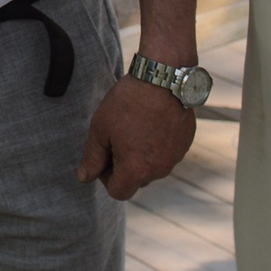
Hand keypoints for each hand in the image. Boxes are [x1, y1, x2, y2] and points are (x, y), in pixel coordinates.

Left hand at [76, 76, 195, 199]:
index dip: (105, 177)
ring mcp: (175, 158)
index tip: (104, 154)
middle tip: (117, 137)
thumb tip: (84, 178)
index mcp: (136, 170)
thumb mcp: (100, 129)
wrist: (164, 78)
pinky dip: (157, 144)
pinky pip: (167, 153)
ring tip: (135, 125)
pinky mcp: (185, 144)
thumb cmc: (128, 103)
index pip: (117, 191)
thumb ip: (92, 158)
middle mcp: (159, 170)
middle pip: (136, 180)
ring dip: (142, 155)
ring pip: (152, 167)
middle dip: (124, 166)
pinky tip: (151, 121)